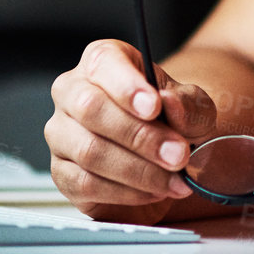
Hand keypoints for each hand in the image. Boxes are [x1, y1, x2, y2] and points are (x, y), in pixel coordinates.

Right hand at [46, 39, 216, 223]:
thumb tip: (170, 103)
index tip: (155, 107)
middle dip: (140, 136)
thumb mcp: (192, 106)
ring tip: (174, 179)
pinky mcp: (61, 173)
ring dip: (139, 170)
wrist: (164, 156)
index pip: (104, 63)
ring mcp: (60, 133)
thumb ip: (187, 103)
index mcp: (102, 61)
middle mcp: (72, 92)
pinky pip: (86, 184)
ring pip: (89, 151)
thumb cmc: (171, 119)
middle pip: (90, 108)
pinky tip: (153, 191)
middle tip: (178, 154)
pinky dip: (126, 192)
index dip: (127, 86)